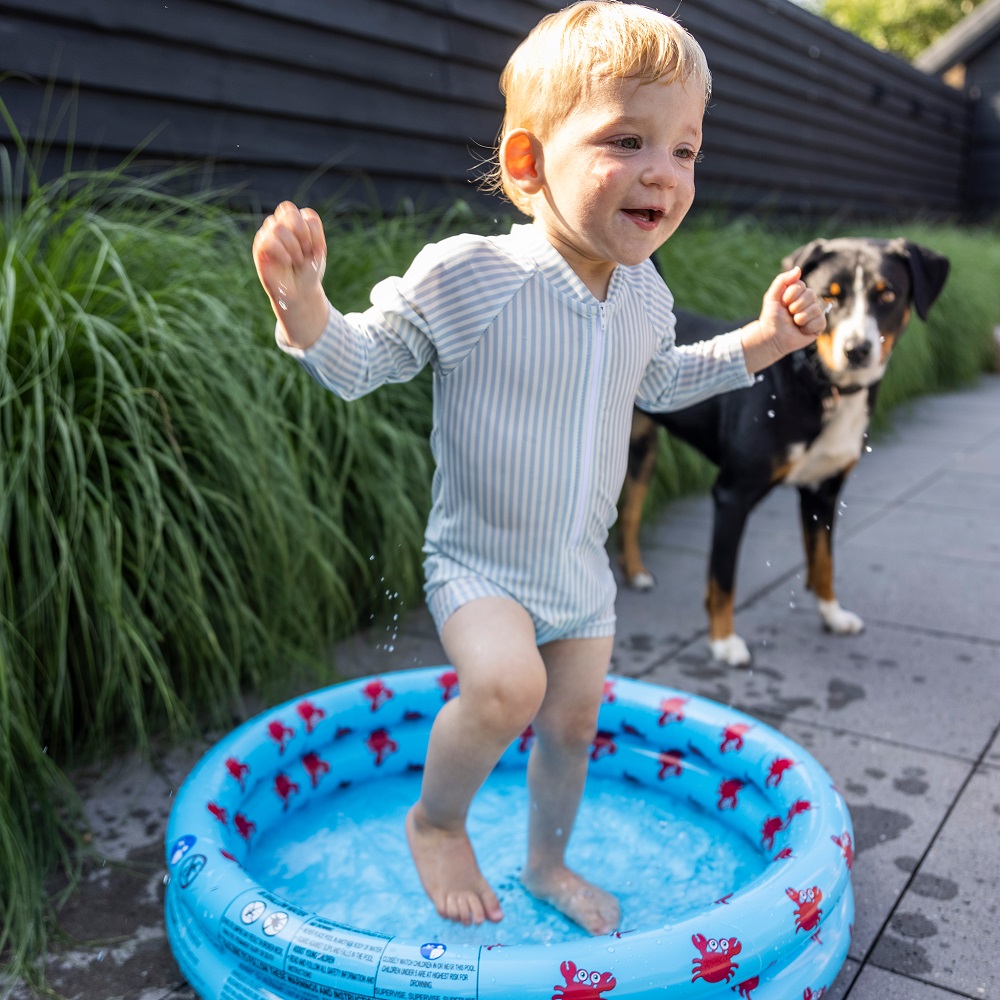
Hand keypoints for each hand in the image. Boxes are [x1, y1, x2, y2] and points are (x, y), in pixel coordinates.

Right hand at [252, 201, 329, 349]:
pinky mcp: (259, 249)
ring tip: (297, 260)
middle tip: (306, 251)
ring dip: (293, 245)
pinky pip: (267, 239)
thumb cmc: (309, 271)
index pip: (304, 213)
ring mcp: (268, 236)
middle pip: (288, 210)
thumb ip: (312, 228)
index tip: (316, 249)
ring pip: (277, 226)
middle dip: (302, 232)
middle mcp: (280, 226)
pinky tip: (287, 261)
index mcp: (296, 224)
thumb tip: (296, 219)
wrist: (301, 293)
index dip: (312, 230)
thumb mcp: (318, 249)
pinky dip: (281, 251)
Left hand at [739, 267, 826, 373]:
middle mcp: (809, 301)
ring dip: (800, 318)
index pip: (801, 285)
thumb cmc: (771, 317)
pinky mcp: (819, 326)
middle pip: (811, 295)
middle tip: (788, 314)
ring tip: (793, 322)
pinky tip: (801, 329)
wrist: (771, 337)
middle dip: (795, 306)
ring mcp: (815, 313)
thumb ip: (782, 280)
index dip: (790, 295)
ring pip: (815, 308)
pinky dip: (808, 327)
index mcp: (799, 292)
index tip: (782, 303)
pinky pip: (820, 321)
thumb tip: (798, 269)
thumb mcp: (772, 296)